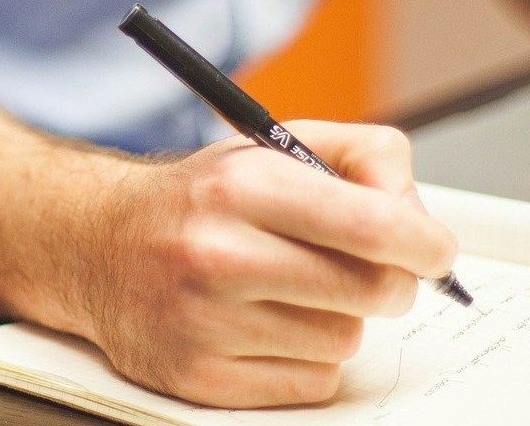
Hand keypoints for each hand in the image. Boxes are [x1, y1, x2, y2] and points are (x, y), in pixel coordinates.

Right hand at [68, 122, 455, 407]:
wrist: (96, 244)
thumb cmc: (200, 199)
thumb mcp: (273, 146)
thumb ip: (362, 157)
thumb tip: (419, 215)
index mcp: (241, 186)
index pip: (373, 225)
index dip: (425, 243)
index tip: (434, 250)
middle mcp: (218, 254)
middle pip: (372, 291)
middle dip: (390, 281)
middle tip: (370, 269)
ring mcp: (204, 322)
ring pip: (344, 340)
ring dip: (338, 319)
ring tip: (293, 291)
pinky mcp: (198, 378)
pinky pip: (311, 383)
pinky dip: (306, 359)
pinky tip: (269, 326)